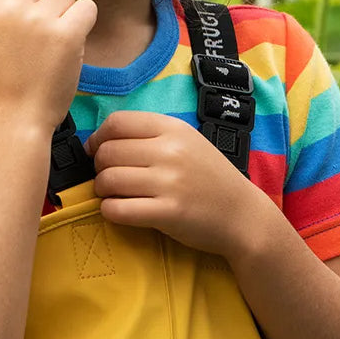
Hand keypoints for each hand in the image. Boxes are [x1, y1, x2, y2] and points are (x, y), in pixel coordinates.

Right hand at [0, 0, 97, 133]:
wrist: (14, 118)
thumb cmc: (1, 83)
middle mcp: (11, 7)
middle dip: (47, 4)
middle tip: (38, 40)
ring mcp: (38, 19)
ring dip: (66, 16)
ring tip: (50, 49)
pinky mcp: (66, 33)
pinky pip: (86, 8)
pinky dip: (84, 23)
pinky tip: (71, 45)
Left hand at [84, 110, 271, 259]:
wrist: (242, 215)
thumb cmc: (209, 179)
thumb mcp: (187, 142)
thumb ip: (151, 136)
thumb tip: (101, 142)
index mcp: (173, 129)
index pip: (117, 122)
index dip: (98, 138)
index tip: (97, 152)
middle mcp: (170, 152)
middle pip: (107, 152)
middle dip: (98, 167)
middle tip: (108, 178)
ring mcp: (170, 183)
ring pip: (108, 180)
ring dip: (102, 190)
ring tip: (114, 195)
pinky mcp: (167, 213)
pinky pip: (117, 209)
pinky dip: (109, 211)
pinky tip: (120, 210)